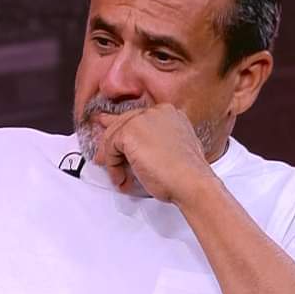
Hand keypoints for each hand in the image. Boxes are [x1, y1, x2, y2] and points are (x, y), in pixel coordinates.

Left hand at [92, 103, 216, 202]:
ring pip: (114, 135)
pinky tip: (121, 178)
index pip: (137, 118)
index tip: (114, 143)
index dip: (123, 133)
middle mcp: (156, 111)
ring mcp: (142, 119)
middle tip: (103, 159)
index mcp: (169, 113)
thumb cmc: (186, 174)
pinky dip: (112, 165)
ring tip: (119, 177)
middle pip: (123, 123)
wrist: (191, 182)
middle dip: (111, 144)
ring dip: (113, 160)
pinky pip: (110, 147)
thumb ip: (152, 144)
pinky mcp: (130, 132)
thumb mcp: (171, 151)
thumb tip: (132, 150)